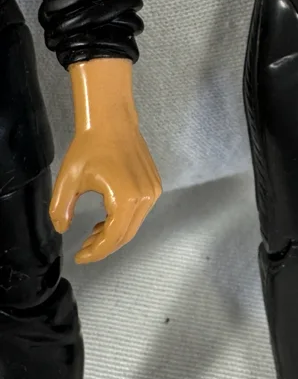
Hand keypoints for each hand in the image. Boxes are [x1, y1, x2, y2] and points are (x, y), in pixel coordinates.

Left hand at [49, 58, 161, 263]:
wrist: (111, 122)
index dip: (96, 252)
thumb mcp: (67, 180)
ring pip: (134, 225)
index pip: (112, 238)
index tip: (79, 257)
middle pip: (126, 235)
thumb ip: (60, 210)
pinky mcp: (154, 185)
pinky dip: (124, 221)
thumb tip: (64, 228)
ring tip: (93, 234)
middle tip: (84, 249)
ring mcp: (153, 191)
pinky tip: (107, 219)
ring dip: (114, 234)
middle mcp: (145, 198)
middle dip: (104, 247)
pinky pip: (140, 212)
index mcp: (125, 199)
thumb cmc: (89, 148)